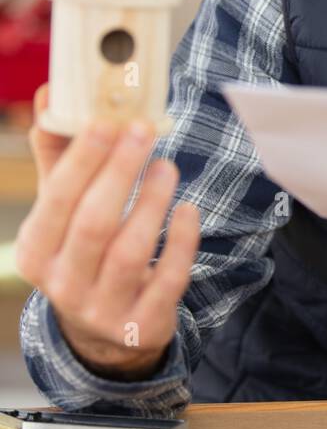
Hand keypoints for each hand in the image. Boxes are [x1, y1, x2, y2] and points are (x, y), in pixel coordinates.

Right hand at [14, 84, 199, 379]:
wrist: (104, 332)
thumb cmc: (83, 252)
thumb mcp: (62, 213)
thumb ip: (57, 155)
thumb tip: (50, 95)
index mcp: (36, 252)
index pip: (57, 200)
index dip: (83, 159)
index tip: (108, 120)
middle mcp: (64, 285)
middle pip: (93, 224)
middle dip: (120, 172)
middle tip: (144, 131)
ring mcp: (104, 310)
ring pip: (130, 252)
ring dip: (151, 203)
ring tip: (167, 167)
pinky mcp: (143, 324)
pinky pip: (167, 279)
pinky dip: (181, 242)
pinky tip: (188, 210)